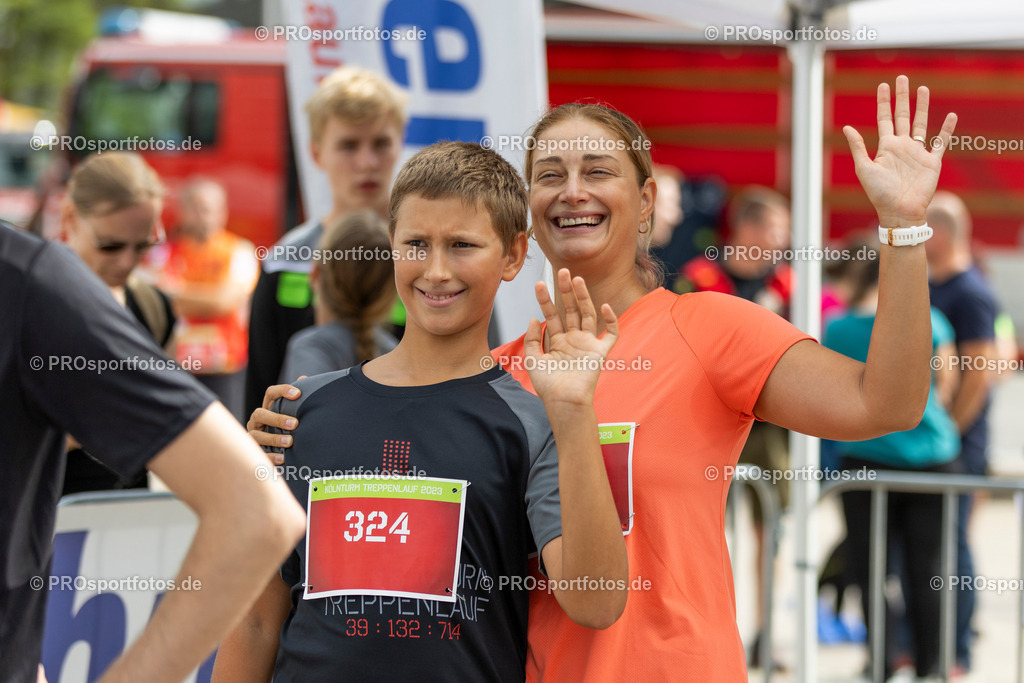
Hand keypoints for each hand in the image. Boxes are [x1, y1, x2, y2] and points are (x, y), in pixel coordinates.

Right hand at [246, 380, 304, 460]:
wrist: (280, 449)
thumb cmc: (288, 427)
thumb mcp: (293, 412)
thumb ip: (297, 399)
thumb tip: (304, 379)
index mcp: (267, 407)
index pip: (271, 393)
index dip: (282, 391)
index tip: (297, 394)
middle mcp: (257, 420)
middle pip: (260, 414)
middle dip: (277, 418)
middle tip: (295, 424)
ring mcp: (253, 435)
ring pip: (257, 435)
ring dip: (274, 438)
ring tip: (290, 442)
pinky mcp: (255, 451)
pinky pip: (259, 454)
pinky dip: (270, 456)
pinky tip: (283, 458)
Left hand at [524, 269, 617, 406]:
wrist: (563, 402)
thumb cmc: (548, 386)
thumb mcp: (532, 360)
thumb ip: (530, 339)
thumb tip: (534, 318)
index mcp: (557, 341)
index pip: (552, 315)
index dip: (545, 300)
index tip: (539, 284)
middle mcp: (573, 340)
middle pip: (571, 310)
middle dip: (566, 291)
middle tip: (562, 272)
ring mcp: (588, 344)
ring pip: (588, 315)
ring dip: (583, 298)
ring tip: (577, 280)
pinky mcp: (601, 352)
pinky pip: (611, 334)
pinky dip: (611, 321)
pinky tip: (604, 307)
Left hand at [843, 75, 956, 227]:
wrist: (899, 211)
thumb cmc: (879, 193)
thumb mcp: (864, 168)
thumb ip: (858, 147)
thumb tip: (846, 127)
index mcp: (886, 147)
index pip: (884, 119)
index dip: (883, 102)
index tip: (882, 85)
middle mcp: (902, 146)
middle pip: (903, 116)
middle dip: (902, 98)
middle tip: (902, 78)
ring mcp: (918, 152)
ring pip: (921, 123)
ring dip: (923, 106)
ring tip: (923, 89)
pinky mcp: (932, 161)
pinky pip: (940, 142)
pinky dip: (946, 129)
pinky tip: (951, 116)